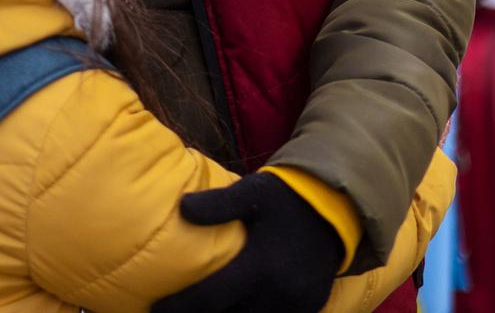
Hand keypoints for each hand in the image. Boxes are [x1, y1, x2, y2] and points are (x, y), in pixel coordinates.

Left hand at [153, 172, 343, 312]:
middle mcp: (279, 293)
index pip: (211, 298)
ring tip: (201, 312)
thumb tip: (183, 208)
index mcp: (261, 266)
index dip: (180, 308)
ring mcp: (297, 305)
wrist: (339, 209)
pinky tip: (236, 310)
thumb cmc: (288, 199)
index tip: (155, 309)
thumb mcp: (254, 193)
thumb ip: (219, 203)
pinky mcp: (308, 308)